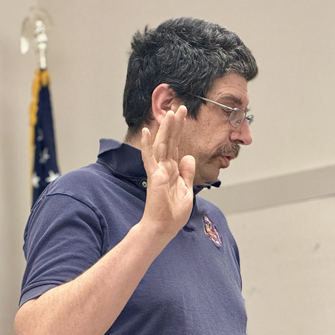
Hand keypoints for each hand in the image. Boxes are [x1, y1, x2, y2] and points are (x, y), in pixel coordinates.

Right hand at [140, 106, 195, 241]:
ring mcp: (158, 171)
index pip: (176, 145)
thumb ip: (187, 173)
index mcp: (173, 170)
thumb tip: (188, 156)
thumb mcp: (187, 189)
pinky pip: (149, 158)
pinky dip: (147, 145)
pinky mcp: (154, 177)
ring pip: (162, 145)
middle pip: (170, 141)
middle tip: (181, 107)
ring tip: (170, 113)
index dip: (179, 130)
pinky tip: (146, 132)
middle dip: (175, 124)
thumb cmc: (173, 213)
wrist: (163, 227)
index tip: (183, 115)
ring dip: (165, 129)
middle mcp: (164, 167)